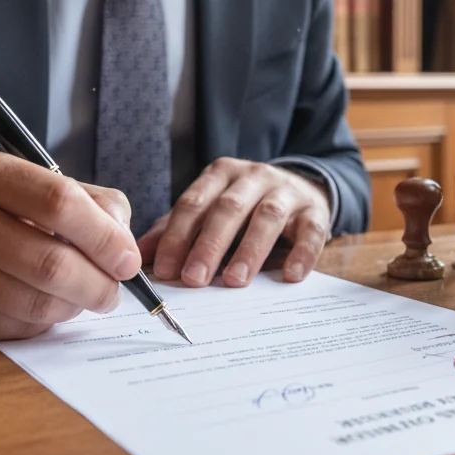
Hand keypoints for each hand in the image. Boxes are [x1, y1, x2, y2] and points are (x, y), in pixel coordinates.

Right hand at [0, 149, 140, 340]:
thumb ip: (83, 200)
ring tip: (81, 298)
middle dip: (97, 284)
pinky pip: (10, 328)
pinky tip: (42, 308)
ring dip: (72, 308)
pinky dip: (39, 323)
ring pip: (33, 303)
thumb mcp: (19, 182)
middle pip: (49, 262)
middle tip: (113, 292)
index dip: (104, 237)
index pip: (58, 202)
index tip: (128, 260)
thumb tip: (123, 240)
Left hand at [139, 158, 331, 288]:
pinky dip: (302, 253)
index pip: (193, 203)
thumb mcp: (209, 210)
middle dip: (209, 245)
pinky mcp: (315, 210)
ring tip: (235, 281)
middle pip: (228, 209)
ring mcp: (286, 191)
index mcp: (220, 174)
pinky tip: (290, 275)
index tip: (166, 269)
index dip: (177, 236)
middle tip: (194, 279)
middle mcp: (253, 177)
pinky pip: (311, 231)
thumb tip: (140, 256)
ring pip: (267, 216)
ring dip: (250, 250)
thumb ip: (177, 230)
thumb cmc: (245, 207)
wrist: (300, 188)